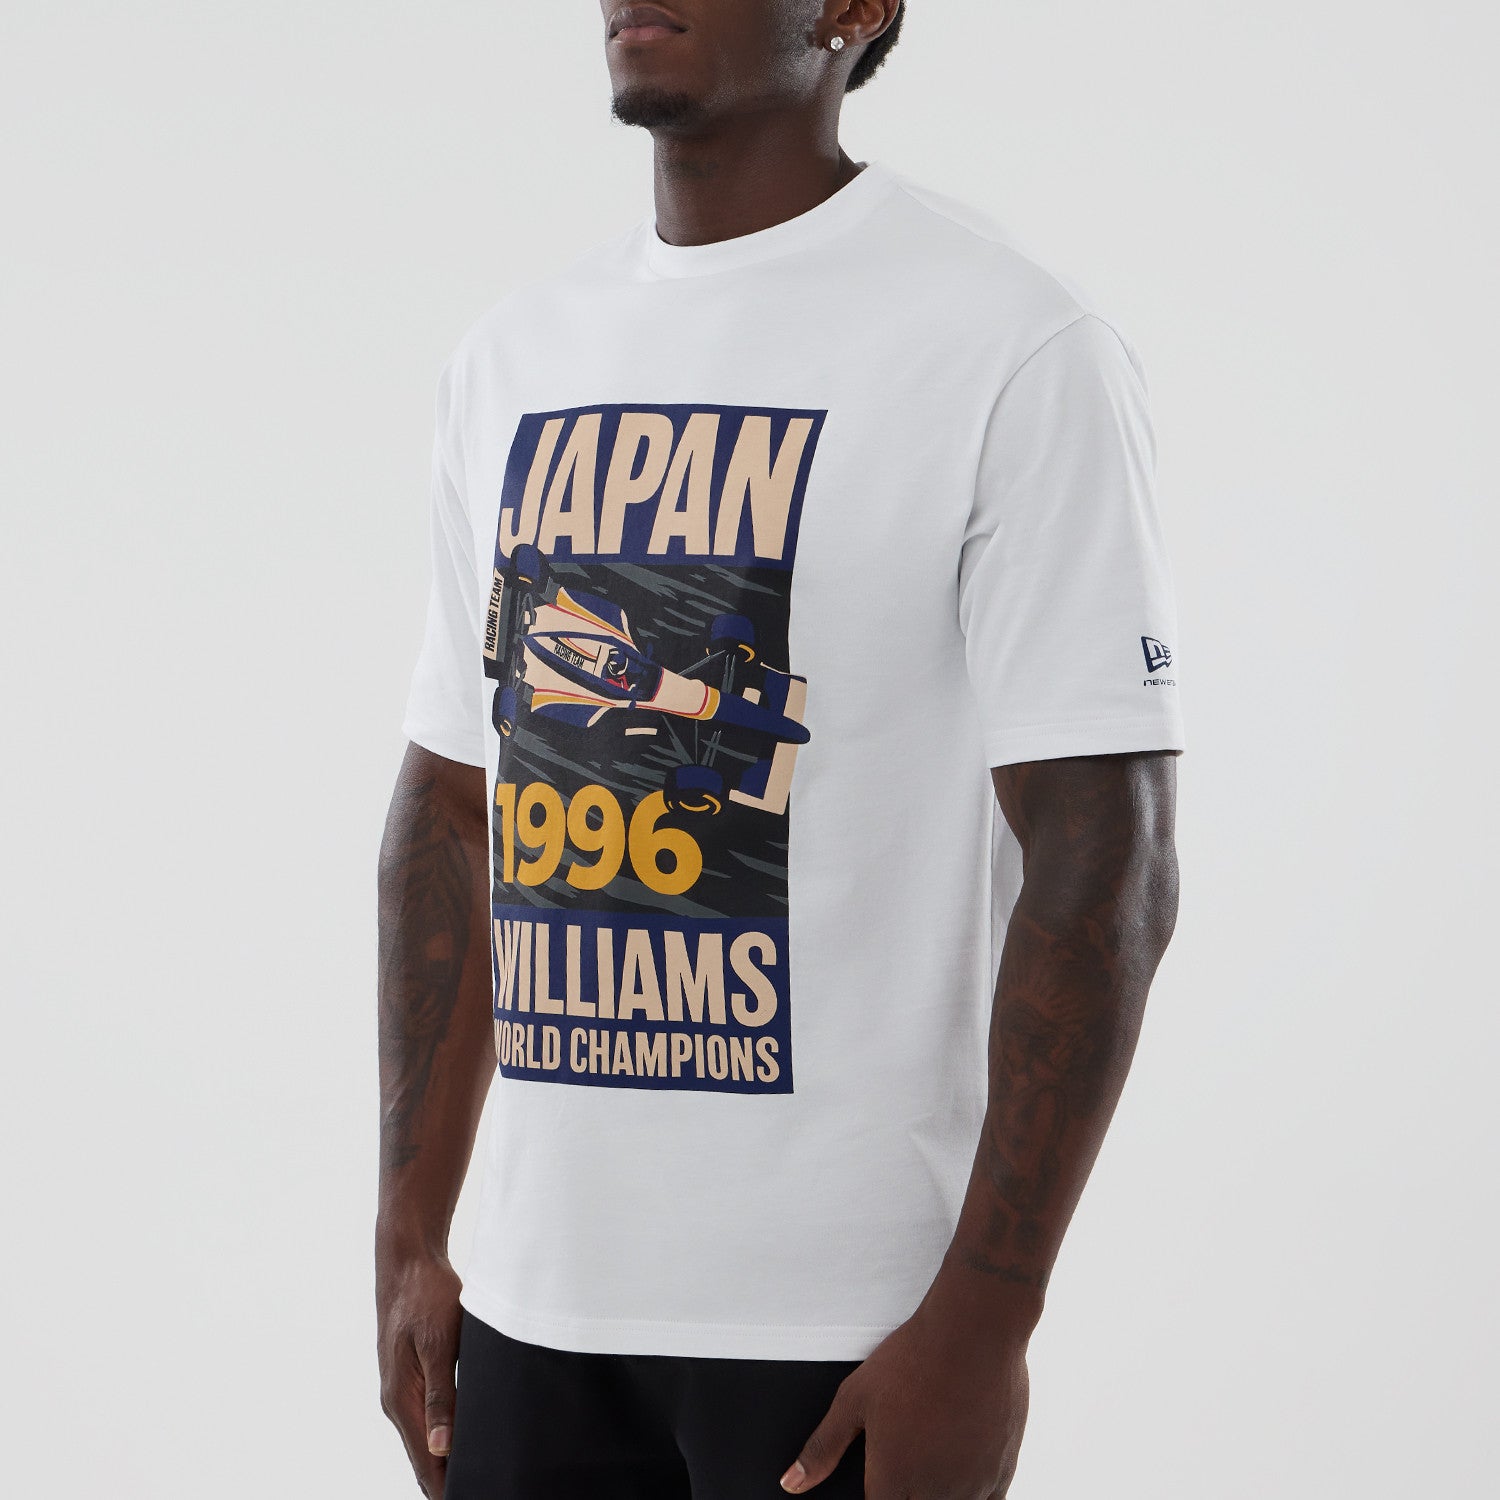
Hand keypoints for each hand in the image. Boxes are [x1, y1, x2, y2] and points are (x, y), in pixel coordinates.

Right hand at [377, 1247, 462, 1498]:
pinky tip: (463, 1443)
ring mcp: (401, 1391)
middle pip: (423, 1459)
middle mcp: (397, 1402)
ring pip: (424, 1442)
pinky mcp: (411, 1378)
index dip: (448, 1488)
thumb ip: (441, 1395)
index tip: (476, 1495)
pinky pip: (425, 1421)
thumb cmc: (426, 1296)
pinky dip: (443, 1439)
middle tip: (486, 1487)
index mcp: (401, 1399)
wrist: (407, 1262)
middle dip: (449, 1481)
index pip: (425, 1462)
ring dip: (448, 1462)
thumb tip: (442, 1447)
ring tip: (479, 1476)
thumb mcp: (439, 1342)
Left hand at [779, 1283, 1030, 1498]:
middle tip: (906, 1460)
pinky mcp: (1003, 1474)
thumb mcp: (854, 1398)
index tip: (879, 1476)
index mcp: (892, 1482)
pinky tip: (960, 1466)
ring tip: (931, 1456)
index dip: (874, 1492)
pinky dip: (972, 1493)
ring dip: (938, 1494)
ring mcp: (973, 1488)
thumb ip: (823, 1446)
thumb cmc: (910, 1360)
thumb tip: (791, 1483)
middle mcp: (935, 1495)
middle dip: (905, 1493)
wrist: (973, 1334)